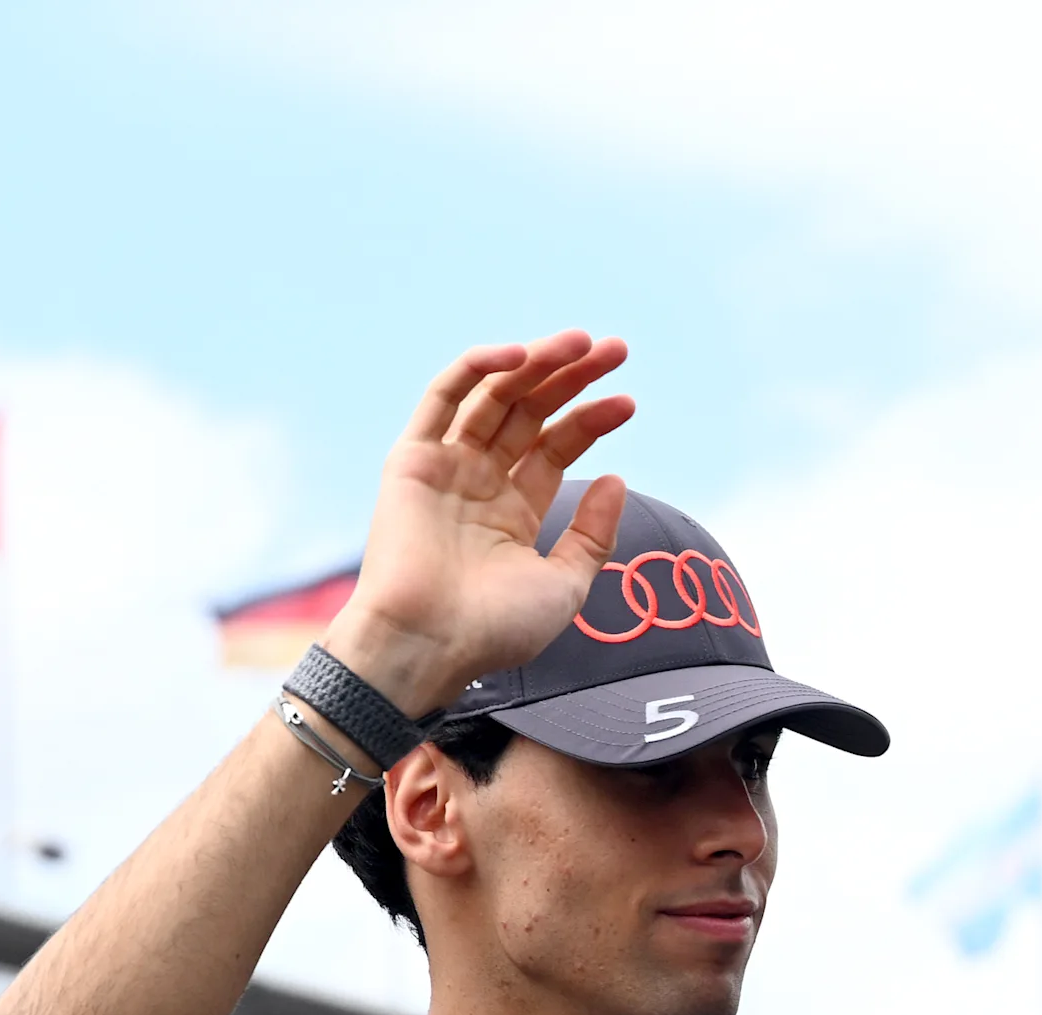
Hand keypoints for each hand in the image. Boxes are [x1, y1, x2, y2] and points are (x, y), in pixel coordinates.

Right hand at [325, 332, 637, 716]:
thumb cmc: (496, 630)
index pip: (557, 448)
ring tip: (580, 342)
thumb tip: (619, 480)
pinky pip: (442, 398)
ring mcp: (446, 467)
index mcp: (514, 511)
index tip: (629, 402)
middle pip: (531, 412)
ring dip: (536, 363)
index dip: (593, 420)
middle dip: (572, 378)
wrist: (431, 645)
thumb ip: (594, 535)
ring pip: (494, 396)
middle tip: (615, 348)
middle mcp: (480, 482)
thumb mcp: (566, 584)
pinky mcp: (412, 459)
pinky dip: (476, 369)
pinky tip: (519, 356)